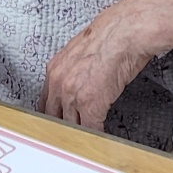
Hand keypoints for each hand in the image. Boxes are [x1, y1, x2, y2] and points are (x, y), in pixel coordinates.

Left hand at [39, 0, 155, 127]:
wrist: (127, 31)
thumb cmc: (113, 35)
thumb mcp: (83, 51)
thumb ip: (75, 69)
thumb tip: (81, 79)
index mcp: (55, 69)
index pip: (46, 102)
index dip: (54, 115)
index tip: (60, 121)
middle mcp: (59, 82)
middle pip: (53, 117)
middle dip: (63, 128)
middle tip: (70, 137)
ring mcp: (72, 95)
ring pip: (71, 125)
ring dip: (80, 134)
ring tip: (86, 141)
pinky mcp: (90, 104)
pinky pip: (90, 129)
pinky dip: (97, 136)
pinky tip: (101, 138)